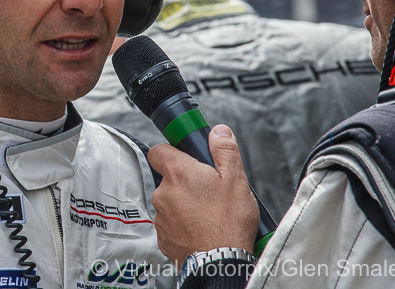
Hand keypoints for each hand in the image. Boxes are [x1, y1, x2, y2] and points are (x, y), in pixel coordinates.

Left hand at [147, 124, 258, 266]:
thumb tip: (219, 131)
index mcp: (178, 173)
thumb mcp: (235, 180)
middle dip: (185, 181)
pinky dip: (182, 224)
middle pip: (168, 178)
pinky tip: (201, 229)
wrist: (220, 263)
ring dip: (183, 204)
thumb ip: (225, 151)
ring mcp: (160, 216)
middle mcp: (162, 193)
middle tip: (208, 190)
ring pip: (169, 201)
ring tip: (208, 214)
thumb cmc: (229, 222)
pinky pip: (170, 223)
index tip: (187, 158)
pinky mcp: (162, 237)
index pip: (158, 151)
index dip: (172, 151)